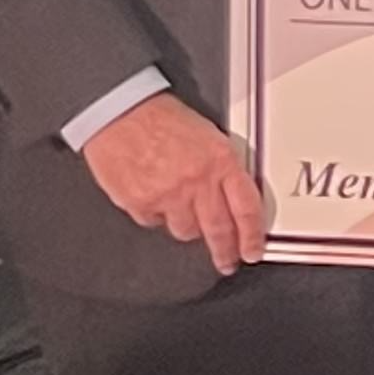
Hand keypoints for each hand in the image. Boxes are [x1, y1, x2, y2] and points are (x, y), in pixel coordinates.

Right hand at [79, 95, 267, 273]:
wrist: (120, 112)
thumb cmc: (163, 118)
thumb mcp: (209, 135)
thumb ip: (223, 167)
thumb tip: (233, 195)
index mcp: (221, 161)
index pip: (246, 208)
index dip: (252, 235)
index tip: (252, 250)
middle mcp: (197, 182)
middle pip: (219, 230)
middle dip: (225, 252)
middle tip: (227, 262)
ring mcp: (168, 196)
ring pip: (186, 232)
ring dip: (189, 228)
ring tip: (185, 216)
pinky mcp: (140, 204)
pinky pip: (155, 223)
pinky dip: (158, 216)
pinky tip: (156, 198)